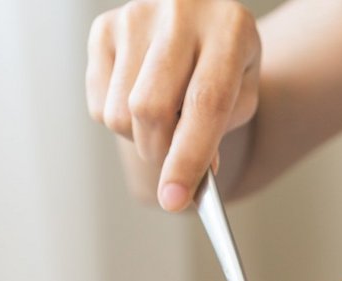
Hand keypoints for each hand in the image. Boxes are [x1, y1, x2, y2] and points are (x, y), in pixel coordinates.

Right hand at [86, 0, 260, 210]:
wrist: (206, 18)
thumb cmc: (228, 65)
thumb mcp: (242, 95)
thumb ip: (217, 134)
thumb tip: (184, 180)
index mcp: (228, 28)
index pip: (204, 104)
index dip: (188, 158)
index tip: (175, 199)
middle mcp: (179, 13)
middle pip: (151, 110)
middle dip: (160, 155)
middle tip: (174, 166)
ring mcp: (136, 16)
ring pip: (120, 113)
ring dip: (140, 138)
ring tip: (165, 119)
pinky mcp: (104, 27)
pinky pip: (99, 104)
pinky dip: (119, 120)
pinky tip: (141, 97)